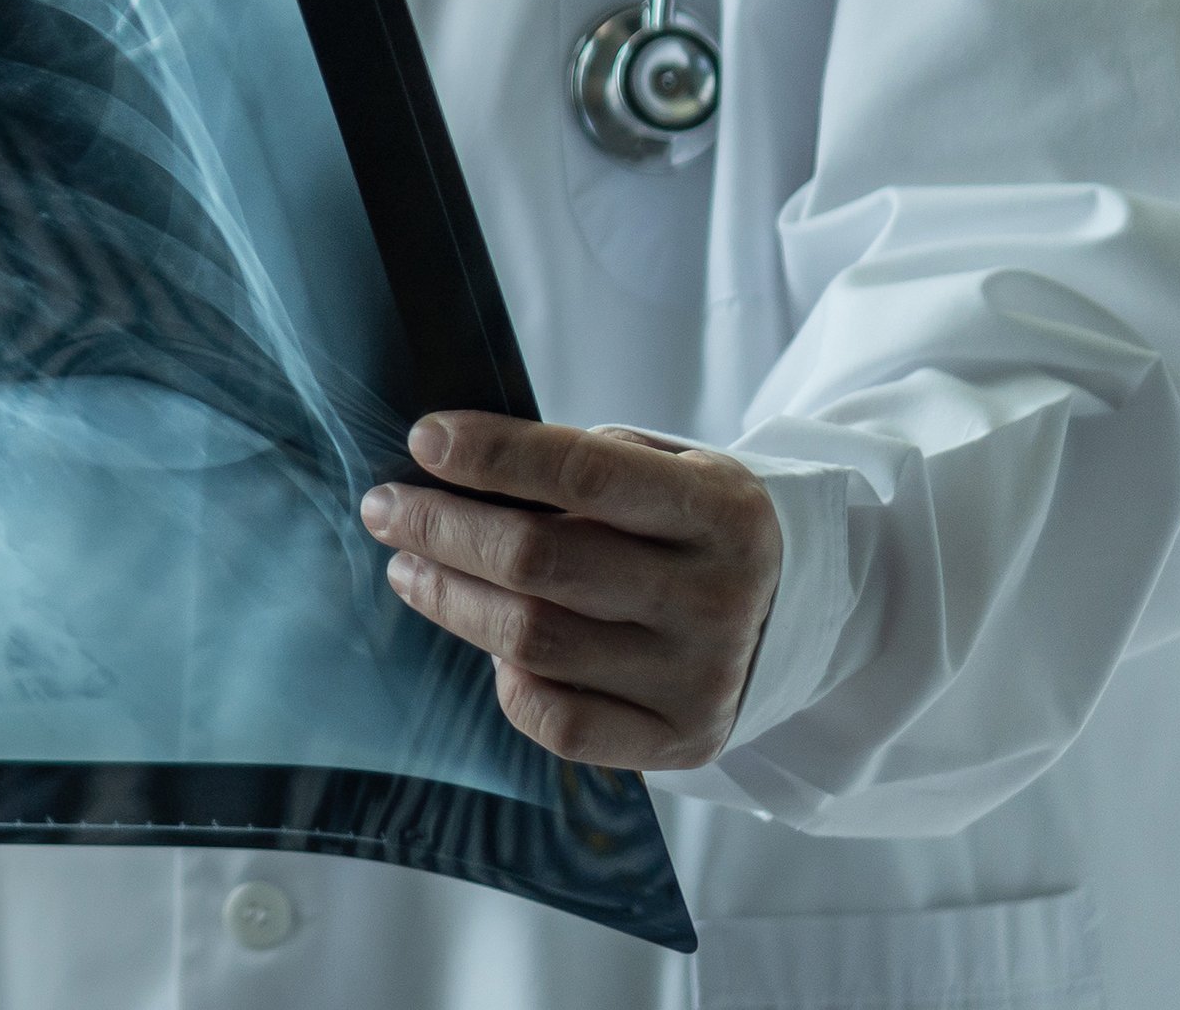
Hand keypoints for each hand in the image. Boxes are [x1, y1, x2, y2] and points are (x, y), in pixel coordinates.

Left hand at [358, 412, 780, 771]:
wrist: (793, 614)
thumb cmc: (692, 529)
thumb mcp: (668, 472)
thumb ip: (582, 470)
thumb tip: (451, 475)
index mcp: (720, 512)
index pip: (586, 473)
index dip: (494, 454)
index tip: (424, 439)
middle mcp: (715, 598)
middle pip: (540, 562)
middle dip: (443, 528)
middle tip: (386, 508)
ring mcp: (700, 678)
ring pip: (533, 643)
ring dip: (451, 599)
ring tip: (410, 567)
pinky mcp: (680, 740)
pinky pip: (558, 722)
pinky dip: (507, 681)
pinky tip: (486, 645)